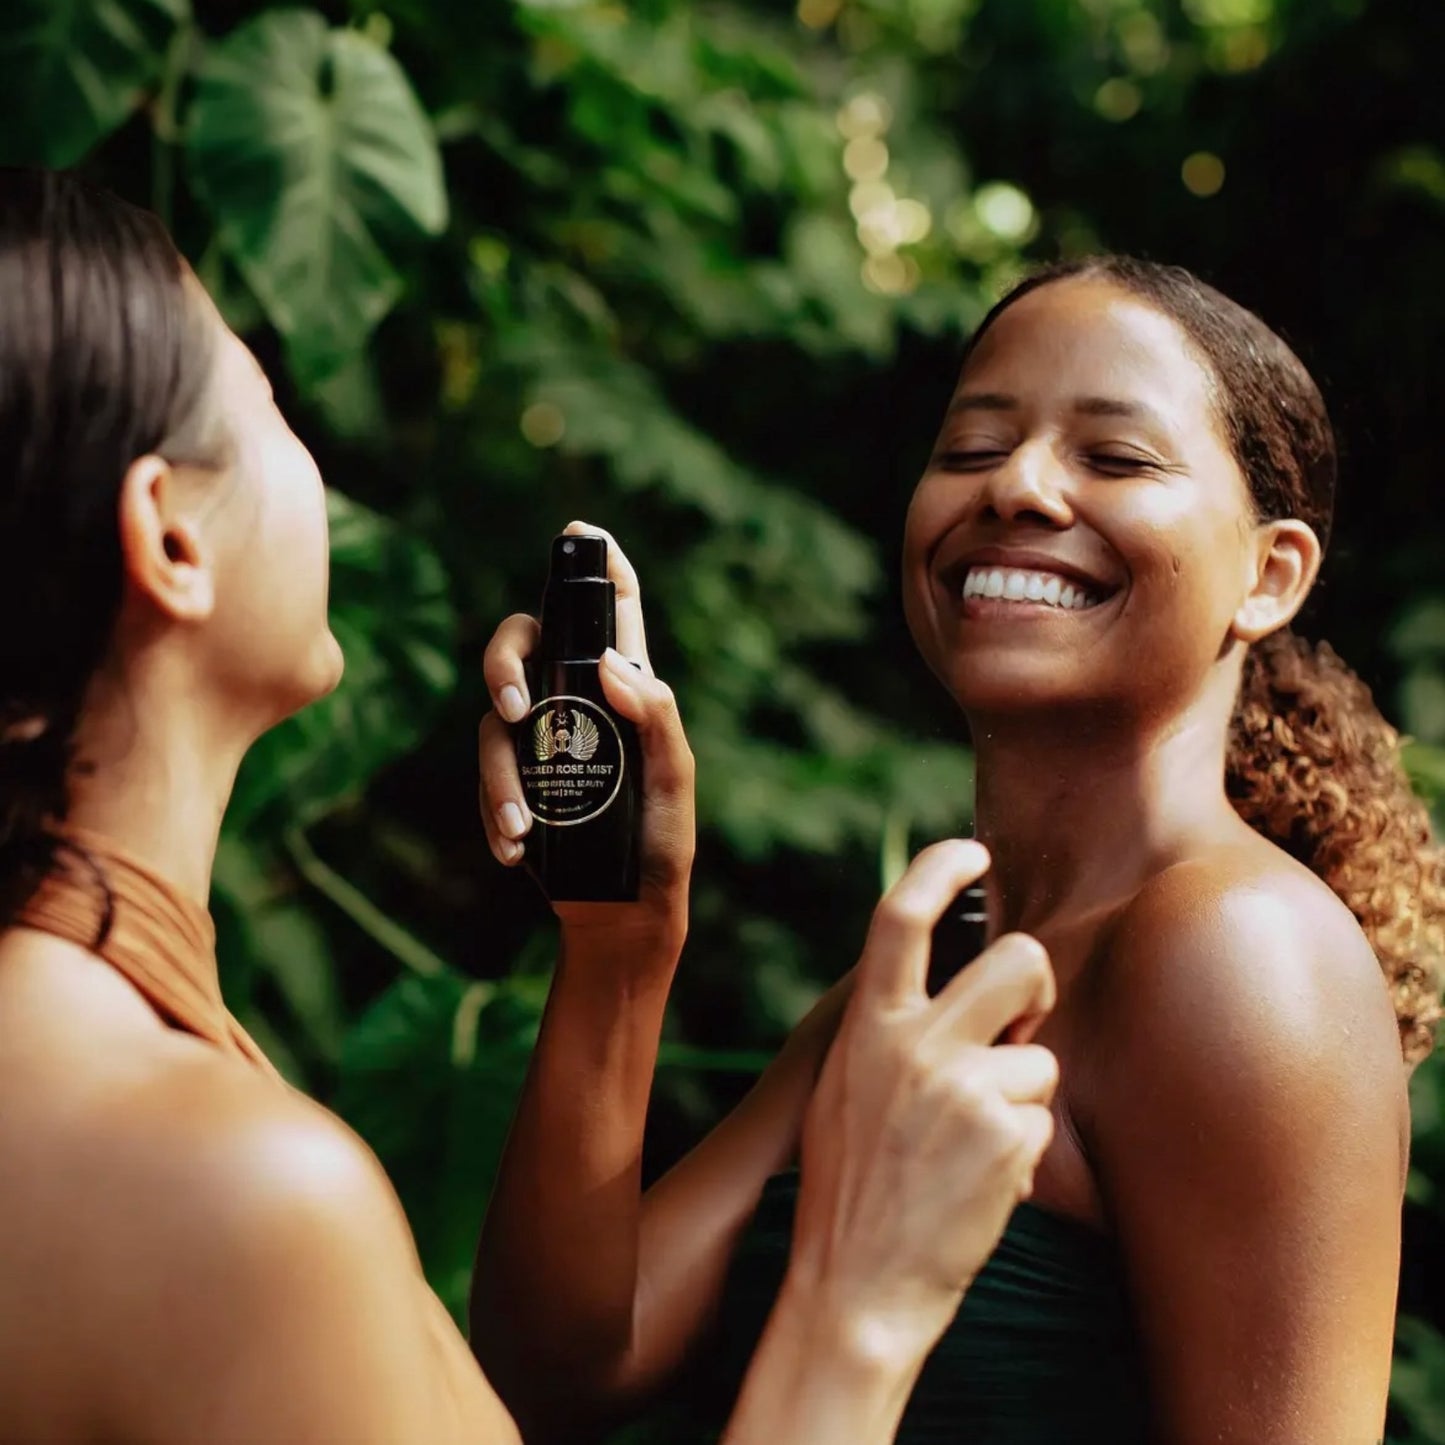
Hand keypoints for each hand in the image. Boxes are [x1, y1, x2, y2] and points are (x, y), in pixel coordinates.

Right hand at [478, 521, 695, 935]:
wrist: (625, 917)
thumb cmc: (663, 845)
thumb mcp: (674, 782)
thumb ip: (658, 719)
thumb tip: (612, 663)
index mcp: (625, 690)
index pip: (613, 613)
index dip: (599, 566)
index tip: (581, 533)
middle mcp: (574, 703)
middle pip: (522, 644)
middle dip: (502, 662)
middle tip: (516, 709)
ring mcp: (539, 743)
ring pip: (492, 720)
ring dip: (499, 774)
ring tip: (523, 828)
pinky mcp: (513, 785)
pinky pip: (484, 779)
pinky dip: (494, 812)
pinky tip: (515, 850)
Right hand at [786, 839, 1056, 1366]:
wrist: (855, 1288)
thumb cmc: (848, 1189)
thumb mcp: (846, 1088)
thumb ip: (889, 1029)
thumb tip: (945, 983)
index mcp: (866, 1026)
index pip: (901, 915)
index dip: (939, 868)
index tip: (972, 851)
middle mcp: (915, 1044)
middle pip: (1020, 959)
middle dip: (1036, 983)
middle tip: (1022, 1020)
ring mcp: (965, 1089)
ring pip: (1040, 1056)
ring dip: (1020, 1097)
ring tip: (970, 1146)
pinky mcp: (1008, 1137)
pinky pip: (1042, 1122)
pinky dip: (1020, 1154)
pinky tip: (978, 1186)